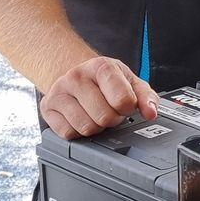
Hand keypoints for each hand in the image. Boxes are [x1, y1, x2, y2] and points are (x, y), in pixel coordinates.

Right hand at [39, 56, 157, 138]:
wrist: (73, 72)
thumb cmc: (104, 80)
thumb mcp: (129, 81)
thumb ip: (146, 96)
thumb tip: (152, 112)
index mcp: (101, 66)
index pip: (122, 99)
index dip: (128, 108)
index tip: (125, 104)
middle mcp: (77, 76)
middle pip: (104, 117)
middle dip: (112, 119)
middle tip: (110, 110)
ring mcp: (59, 91)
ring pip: (86, 128)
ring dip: (96, 127)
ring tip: (95, 114)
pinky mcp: (48, 108)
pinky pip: (69, 134)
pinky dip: (79, 132)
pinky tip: (81, 118)